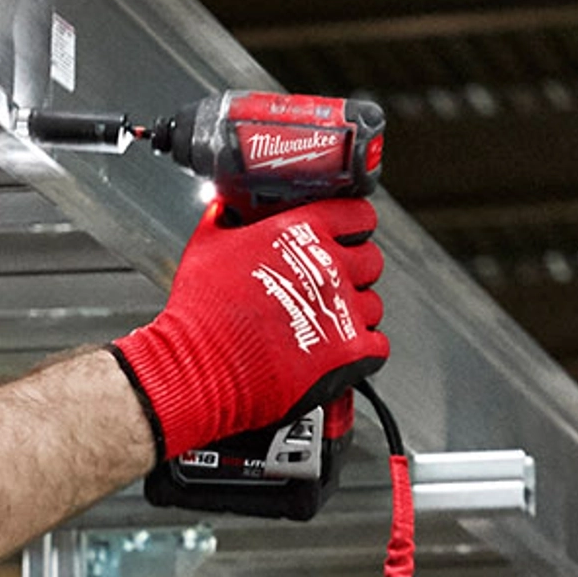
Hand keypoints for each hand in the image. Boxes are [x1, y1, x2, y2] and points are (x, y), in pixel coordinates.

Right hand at [109, 196, 387, 465]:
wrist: (199, 368)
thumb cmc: (201, 312)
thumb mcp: (206, 247)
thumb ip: (223, 219)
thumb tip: (225, 208)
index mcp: (301, 233)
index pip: (358, 215)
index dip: (353, 226)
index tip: (347, 236)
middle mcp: (329, 267)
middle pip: (372, 260)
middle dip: (355, 272)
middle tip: (330, 286)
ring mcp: (342, 309)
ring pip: (373, 305)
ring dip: (354, 314)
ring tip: (325, 324)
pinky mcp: (350, 352)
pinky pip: (378, 346)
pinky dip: (361, 352)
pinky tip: (337, 352)